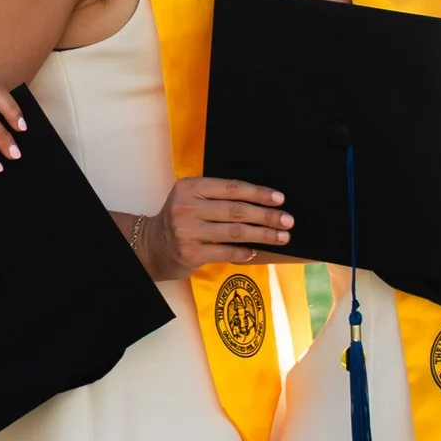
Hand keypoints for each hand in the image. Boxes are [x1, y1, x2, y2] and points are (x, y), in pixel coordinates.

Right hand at [148, 176, 292, 277]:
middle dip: (266, 216)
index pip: (231, 188)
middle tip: (287, 220)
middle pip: (236, 210)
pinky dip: (244, 251)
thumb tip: (261, 202)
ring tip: (281, 236)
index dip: (258, 193)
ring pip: (235, 232)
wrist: (152, 245)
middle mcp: (187, 207)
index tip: (279, 199)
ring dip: (263, 235)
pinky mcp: (190, 253)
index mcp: (190, 187)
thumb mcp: (192, 199)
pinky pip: (226, 252)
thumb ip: (218, 197)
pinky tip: (256, 251)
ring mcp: (187, 231)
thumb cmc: (181, 220)